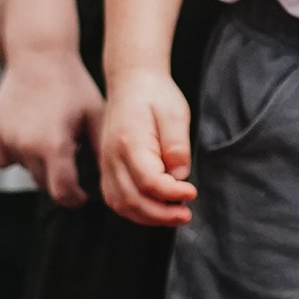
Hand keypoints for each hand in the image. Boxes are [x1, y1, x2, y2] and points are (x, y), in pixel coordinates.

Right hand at [0, 45, 102, 198]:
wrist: (39, 54)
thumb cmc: (74, 85)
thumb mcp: (95, 116)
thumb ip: (100, 151)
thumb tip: (110, 182)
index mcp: (54, 146)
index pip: (62, 193)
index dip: (75, 199)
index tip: (84, 195)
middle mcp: (26, 147)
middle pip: (44, 183)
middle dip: (59, 179)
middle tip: (71, 158)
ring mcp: (6, 139)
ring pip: (25, 169)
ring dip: (39, 164)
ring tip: (52, 137)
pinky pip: (3, 158)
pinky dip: (15, 155)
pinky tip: (30, 138)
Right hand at [97, 69, 194, 223]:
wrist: (131, 81)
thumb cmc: (155, 95)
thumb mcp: (175, 113)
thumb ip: (177, 146)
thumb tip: (180, 176)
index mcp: (129, 142)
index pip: (149, 182)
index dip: (172, 194)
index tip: (192, 192)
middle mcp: (112, 157)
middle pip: (133, 200)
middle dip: (162, 214)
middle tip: (186, 214)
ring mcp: (106, 164)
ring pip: (122, 205)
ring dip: (148, 217)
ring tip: (173, 216)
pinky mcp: (107, 168)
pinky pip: (116, 199)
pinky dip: (134, 211)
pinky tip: (155, 210)